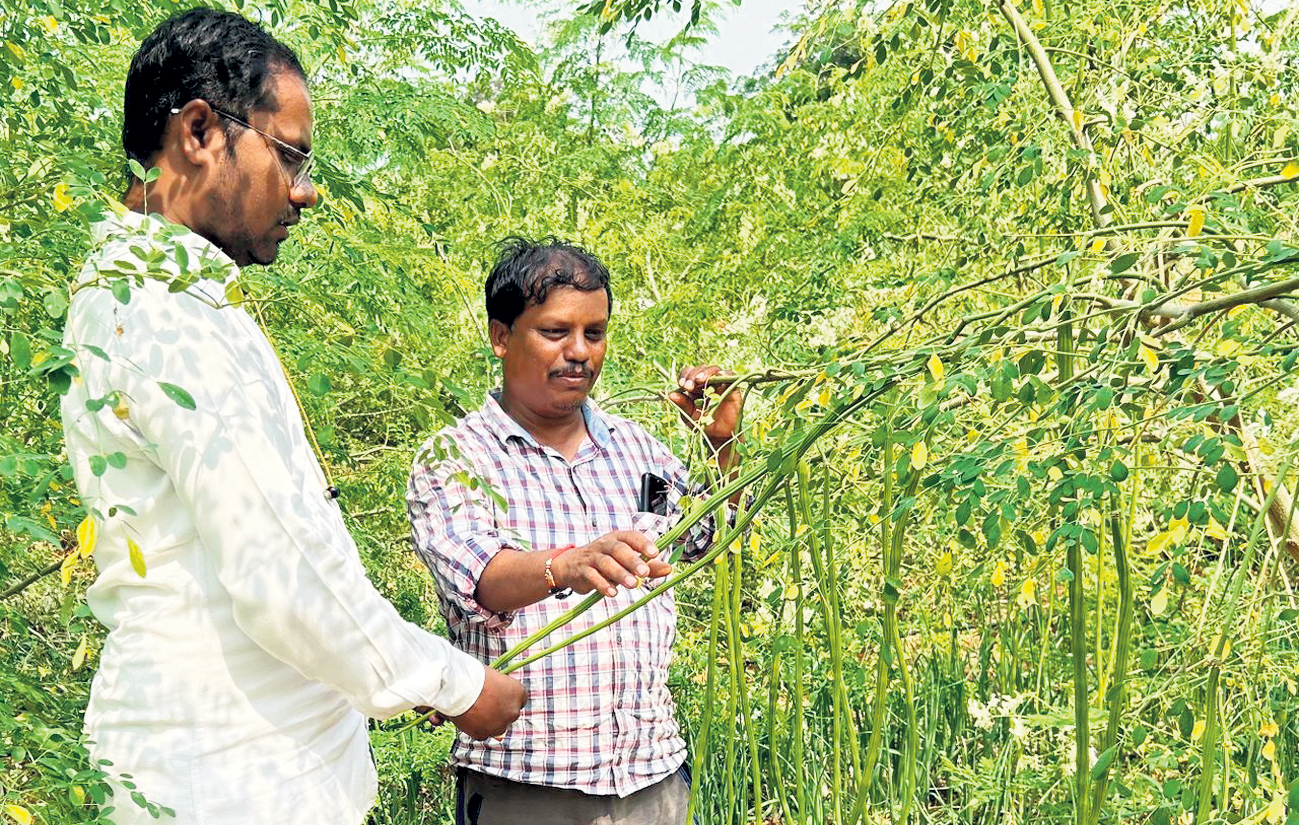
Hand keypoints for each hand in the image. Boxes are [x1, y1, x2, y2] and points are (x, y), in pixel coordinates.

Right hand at [447, 666, 526, 738]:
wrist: (460, 689)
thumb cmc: (475, 675)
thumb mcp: (493, 676)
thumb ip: (498, 687)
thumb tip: (494, 691)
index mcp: (519, 692)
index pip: (520, 699)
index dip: (508, 698)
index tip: (499, 696)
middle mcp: (514, 711)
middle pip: (509, 714)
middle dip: (499, 711)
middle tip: (484, 704)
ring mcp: (500, 725)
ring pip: (497, 726)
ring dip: (489, 721)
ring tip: (473, 711)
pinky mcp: (484, 734)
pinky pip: (483, 733)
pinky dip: (476, 728)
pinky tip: (467, 719)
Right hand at [554, 530, 672, 597]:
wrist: (570, 566)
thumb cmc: (605, 562)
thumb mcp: (626, 561)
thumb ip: (648, 565)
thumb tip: (669, 569)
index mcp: (618, 538)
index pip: (631, 536)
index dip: (643, 543)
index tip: (655, 553)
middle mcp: (604, 544)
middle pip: (619, 549)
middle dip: (632, 560)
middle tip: (645, 572)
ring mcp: (592, 557)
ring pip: (606, 562)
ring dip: (620, 573)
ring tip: (633, 585)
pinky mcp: (582, 571)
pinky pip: (592, 576)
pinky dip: (602, 584)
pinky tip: (612, 593)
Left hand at [669, 365, 743, 444]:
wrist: (718, 437)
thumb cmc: (703, 425)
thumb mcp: (689, 414)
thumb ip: (682, 404)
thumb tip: (670, 394)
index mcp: (696, 386)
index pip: (690, 373)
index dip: (685, 376)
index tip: (681, 385)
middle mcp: (708, 383)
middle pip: (701, 369)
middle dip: (693, 375)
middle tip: (688, 386)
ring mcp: (721, 384)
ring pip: (715, 370)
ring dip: (706, 373)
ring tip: (699, 380)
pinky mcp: (733, 388)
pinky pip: (730, 376)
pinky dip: (724, 374)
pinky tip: (717, 378)